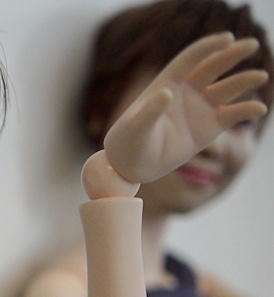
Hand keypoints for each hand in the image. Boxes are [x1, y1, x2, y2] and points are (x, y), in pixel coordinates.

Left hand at [104, 32, 267, 183]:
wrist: (132, 166)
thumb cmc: (128, 142)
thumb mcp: (135, 126)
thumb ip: (150, 111)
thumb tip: (166, 94)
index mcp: (167, 83)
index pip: (190, 59)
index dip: (208, 47)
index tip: (227, 38)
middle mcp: (186, 91)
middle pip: (213, 67)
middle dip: (232, 55)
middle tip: (252, 44)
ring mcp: (199, 108)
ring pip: (227, 88)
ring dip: (244, 81)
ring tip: (261, 76)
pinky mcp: (209, 128)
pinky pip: (232, 114)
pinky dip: (246, 110)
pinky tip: (259, 109)